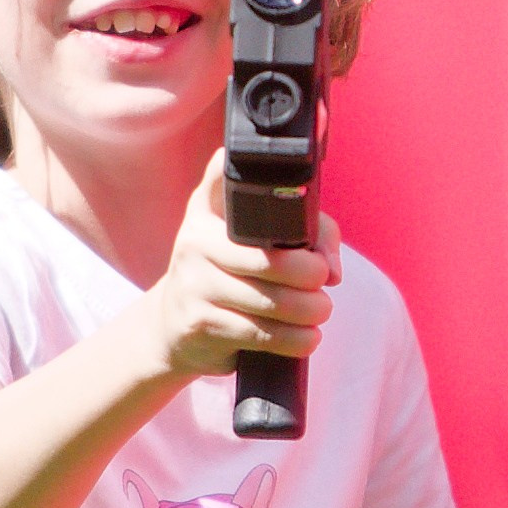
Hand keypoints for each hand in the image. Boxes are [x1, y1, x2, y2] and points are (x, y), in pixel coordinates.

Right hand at [147, 151, 340, 379]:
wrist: (176, 328)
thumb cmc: (230, 275)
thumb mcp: (257, 243)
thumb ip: (308, 235)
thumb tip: (332, 267)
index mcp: (208, 209)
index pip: (222, 176)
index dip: (256, 175)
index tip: (294, 168)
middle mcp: (195, 240)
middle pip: (269, 258)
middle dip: (310, 275)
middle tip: (323, 283)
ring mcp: (193, 283)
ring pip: (269, 300)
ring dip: (308, 311)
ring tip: (319, 312)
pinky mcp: (200, 323)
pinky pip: (260, 333)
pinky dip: (294, 339)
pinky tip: (306, 337)